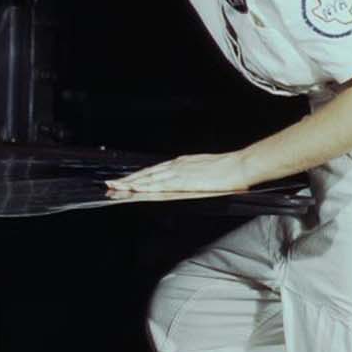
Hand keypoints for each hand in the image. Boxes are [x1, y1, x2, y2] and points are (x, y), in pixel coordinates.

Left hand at [105, 152, 251, 195]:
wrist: (240, 165)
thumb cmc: (229, 170)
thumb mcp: (206, 171)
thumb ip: (193, 177)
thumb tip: (188, 183)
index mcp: (182, 164)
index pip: (155, 171)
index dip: (139, 176)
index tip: (125, 180)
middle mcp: (176, 165)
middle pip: (146, 173)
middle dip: (128, 178)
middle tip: (110, 183)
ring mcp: (178, 172)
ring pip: (148, 177)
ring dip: (130, 182)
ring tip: (115, 186)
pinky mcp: (182, 179)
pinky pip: (159, 183)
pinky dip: (144, 185)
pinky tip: (134, 188)